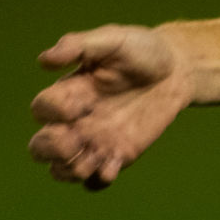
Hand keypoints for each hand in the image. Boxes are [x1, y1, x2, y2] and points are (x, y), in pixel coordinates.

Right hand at [28, 25, 192, 190]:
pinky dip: (99, 180)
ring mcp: (96, 140)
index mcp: (69, 92)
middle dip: (52, 149)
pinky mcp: (118, 154)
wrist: (179, 70)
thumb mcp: (112, 39)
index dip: (55, 111)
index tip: (83, 102)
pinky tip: (114, 164)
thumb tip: (44, 60)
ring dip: (71, 169)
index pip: (42, 110)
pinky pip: (97, 180)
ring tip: (95, 157)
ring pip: (63, 170)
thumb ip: (78, 45)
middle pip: (40, 148)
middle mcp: (76, 120)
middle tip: (77, 139)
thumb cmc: (142, 49)